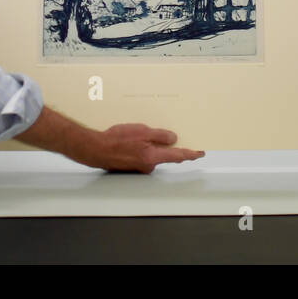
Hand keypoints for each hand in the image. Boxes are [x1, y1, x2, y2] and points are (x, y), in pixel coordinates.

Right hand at [82, 123, 204, 173]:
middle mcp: (149, 165)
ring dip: (154, 145)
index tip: (200, 152)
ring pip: (154, 154)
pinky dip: (144, 147)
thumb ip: (160, 136)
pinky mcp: (133, 164)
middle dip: (172, 147)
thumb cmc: (116, 141)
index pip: (178, 156)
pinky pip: (144, 155)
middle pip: (167, 156)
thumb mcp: (142, 132)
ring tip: (144, 132)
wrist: (97, 149)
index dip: (191, 154)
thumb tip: (173, 138)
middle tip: (176, 136)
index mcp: (154, 157)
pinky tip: (135, 138)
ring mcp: (140, 166)